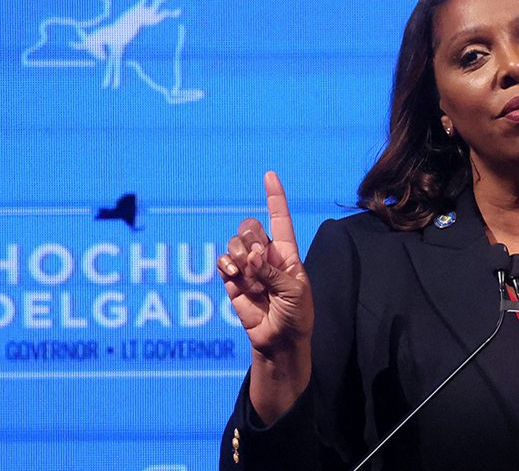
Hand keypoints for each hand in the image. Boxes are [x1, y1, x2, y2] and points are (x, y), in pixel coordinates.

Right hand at [218, 171, 313, 360]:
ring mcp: (248, 267)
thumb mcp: (294, 292)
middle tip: (257, 259)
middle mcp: (266, 256)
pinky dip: (226, 263)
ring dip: (238, 252)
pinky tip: (234, 274)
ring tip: (246, 273)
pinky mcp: (233, 281)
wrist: (279, 341)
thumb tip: (251, 257)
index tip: (269, 176)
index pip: (280, 219)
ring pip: (235, 242)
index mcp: (287, 253)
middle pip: (250, 227)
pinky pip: (223, 261)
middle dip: (251, 237)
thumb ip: (272, 272)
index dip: (275, 197)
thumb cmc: (296, 316)